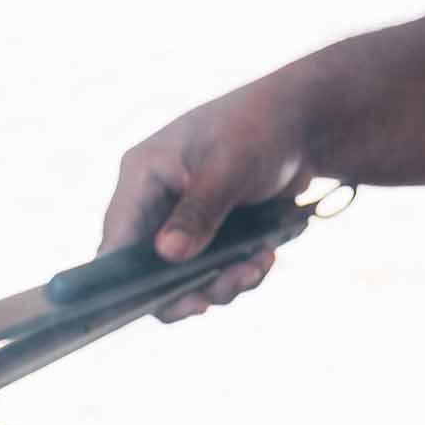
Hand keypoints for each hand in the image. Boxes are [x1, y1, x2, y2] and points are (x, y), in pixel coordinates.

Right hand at [100, 78, 314, 321]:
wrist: (307, 125)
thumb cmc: (262, 126)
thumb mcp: (228, 166)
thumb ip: (198, 211)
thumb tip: (169, 255)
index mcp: (142, 177)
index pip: (117, 240)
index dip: (127, 279)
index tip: (163, 299)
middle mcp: (153, 206)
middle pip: (148, 273)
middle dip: (190, 288)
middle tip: (230, 284)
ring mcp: (179, 225)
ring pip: (181, 282)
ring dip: (222, 284)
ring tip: (258, 265)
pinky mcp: (206, 239)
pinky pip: (209, 277)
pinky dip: (237, 276)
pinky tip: (263, 257)